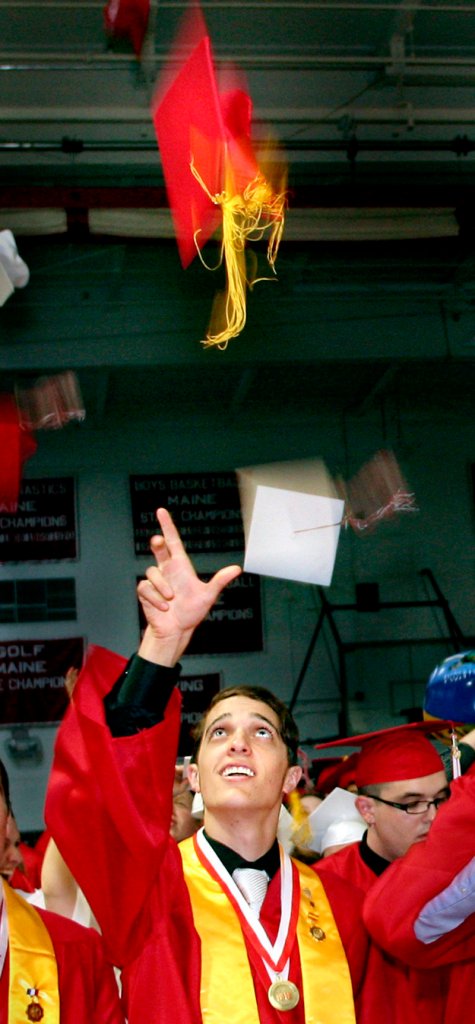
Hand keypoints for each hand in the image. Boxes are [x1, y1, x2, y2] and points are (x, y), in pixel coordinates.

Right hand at [137, 507, 241, 664]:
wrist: (176, 630)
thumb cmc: (192, 612)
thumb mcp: (208, 595)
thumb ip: (220, 581)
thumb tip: (237, 569)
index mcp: (180, 566)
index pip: (173, 541)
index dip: (167, 525)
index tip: (161, 511)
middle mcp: (167, 570)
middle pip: (159, 548)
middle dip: (157, 543)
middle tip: (158, 541)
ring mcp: (155, 580)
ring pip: (152, 572)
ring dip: (163, 587)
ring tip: (171, 599)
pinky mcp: (146, 591)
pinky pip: (145, 587)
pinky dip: (155, 598)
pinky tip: (163, 607)